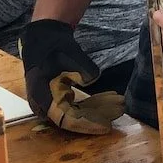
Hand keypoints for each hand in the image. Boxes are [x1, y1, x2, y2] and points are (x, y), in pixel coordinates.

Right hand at [19, 19, 124, 135]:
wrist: (44, 37)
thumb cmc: (53, 44)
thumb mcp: (68, 53)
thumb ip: (82, 67)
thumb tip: (92, 80)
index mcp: (41, 94)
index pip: (65, 118)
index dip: (86, 124)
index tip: (106, 125)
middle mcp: (45, 103)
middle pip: (75, 117)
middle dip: (100, 114)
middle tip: (121, 109)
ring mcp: (54, 101)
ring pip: (80, 111)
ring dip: (100, 108)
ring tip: (121, 103)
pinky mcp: (62, 98)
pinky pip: (80, 104)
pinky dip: (95, 101)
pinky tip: (111, 96)